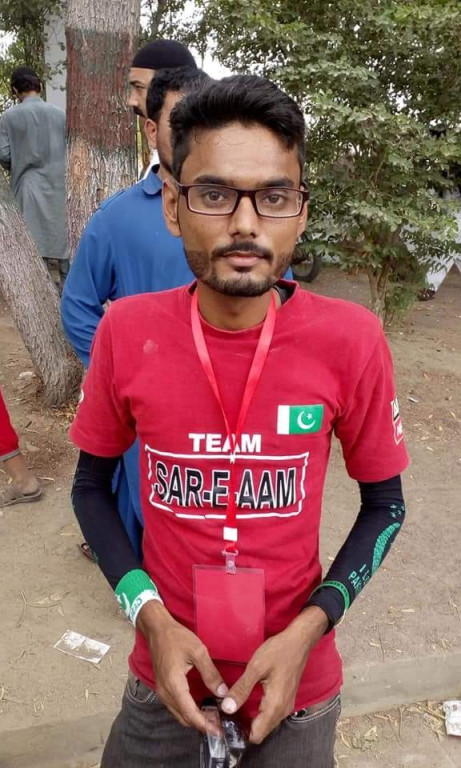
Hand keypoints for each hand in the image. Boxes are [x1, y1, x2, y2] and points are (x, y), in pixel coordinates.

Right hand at [137, 601, 227, 733]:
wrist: (157, 629)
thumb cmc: (177, 637)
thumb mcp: (198, 651)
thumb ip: (210, 673)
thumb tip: (223, 693)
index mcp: (174, 684)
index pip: (190, 712)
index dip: (204, 725)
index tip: (218, 732)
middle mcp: (165, 692)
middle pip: (184, 717)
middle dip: (202, 724)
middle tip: (220, 726)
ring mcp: (162, 691)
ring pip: (179, 713)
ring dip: (194, 719)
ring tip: (213, 719)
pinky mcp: (162, 688)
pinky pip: (175, 706)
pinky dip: (187, 711)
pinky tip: (200, 707)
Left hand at [221, 606, 328, 743]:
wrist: (299, 641)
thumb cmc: (278, 651)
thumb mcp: (256, 667)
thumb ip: (241, 689)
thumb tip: (227, 708)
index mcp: (275, 705)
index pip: (256, 735)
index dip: (240, 733)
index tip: (225, 724)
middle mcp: (282, 710)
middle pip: (261, 731)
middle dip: (244, 728)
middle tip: (225, 716)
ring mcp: (286, 706)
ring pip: (266, 724)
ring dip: (251, 721)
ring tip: (233, 709)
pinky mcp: (286, 699)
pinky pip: (270, 715)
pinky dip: (259, 714)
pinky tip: (247, 702)